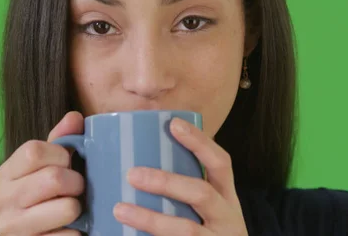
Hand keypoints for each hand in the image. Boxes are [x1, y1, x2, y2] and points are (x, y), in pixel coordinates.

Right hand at [0, 112, 85, 235]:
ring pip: (67, 208)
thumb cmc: (40, 194)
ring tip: (72, 208)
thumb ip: (60, 140)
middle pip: (54, 179)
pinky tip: (68, 229)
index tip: (67, 163)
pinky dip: (77, 232)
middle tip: (76, 188)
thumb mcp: (45, 165)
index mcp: (6, 173)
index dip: (60, 154)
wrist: (23, 234)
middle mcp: (2, 200)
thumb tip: (75, 117)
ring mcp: (13, 228)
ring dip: (78, 207)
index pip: (33, 150)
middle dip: (76, 182)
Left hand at [113, 117, 248, 235]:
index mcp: (228, 199)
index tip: (173, 124)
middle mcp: (228, 220)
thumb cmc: (210, 234)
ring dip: (150, 219)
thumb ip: (189, 190)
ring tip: (119, 208)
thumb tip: (143, 159)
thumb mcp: (212, 212)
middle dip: (167, 182)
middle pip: (201, 194)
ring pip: (185, 231)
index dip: (200, 142)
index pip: (221, 163)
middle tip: (133, 174)